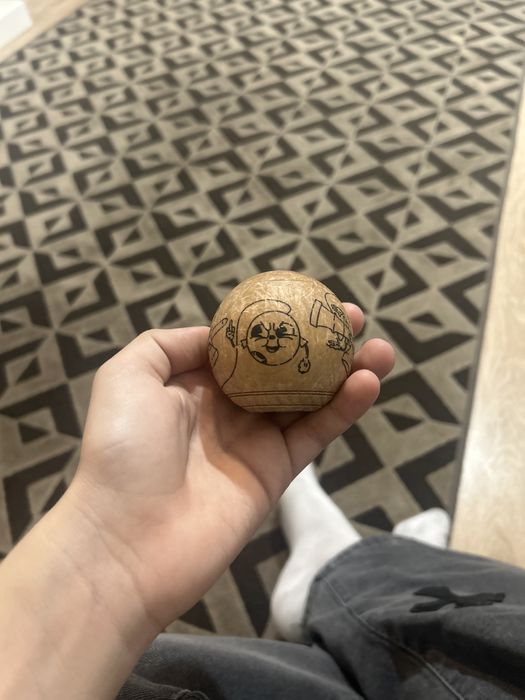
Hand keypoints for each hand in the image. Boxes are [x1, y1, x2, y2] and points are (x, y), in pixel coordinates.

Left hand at [71, 303, 393, 629]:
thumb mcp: (127, 375)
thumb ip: (169, 344)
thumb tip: (214, 333)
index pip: (248, 344)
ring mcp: (254, 441)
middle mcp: (228, 409)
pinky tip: (367, 383)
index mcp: (194, 384)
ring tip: (380, 350)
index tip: (309, 299)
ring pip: (310, 399)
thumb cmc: (122, 451)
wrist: (127, 539)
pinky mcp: (275, 473)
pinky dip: (344, 409)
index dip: (279, 320)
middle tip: (356, 319)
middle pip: (286, 367)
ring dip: (347, 373)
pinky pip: (315, 433)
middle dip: (322, 342)